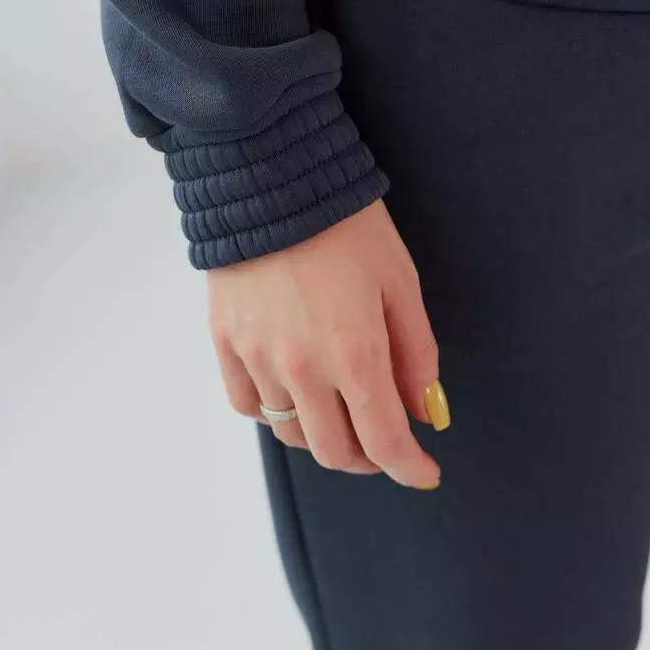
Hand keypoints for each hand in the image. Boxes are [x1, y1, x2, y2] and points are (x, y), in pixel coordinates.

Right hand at [206, 198, 448, 488]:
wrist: (272, 176)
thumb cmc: (346, 222)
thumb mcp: (400, 281)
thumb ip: (416, 353)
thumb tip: (425, 410)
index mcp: (354, 352)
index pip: (384, 441)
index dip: (410, 467)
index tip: (425, 472)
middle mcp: (301, 367)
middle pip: (335, 451)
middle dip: (370, 458)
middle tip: (387, 442)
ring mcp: (257, 357)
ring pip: (291, 433)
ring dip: (323, 436)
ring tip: (342, 412)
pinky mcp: (225, 341)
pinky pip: (248, 404)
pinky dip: (274, 413)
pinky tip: (294, 393)